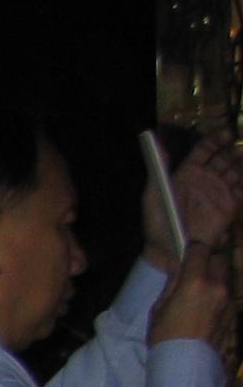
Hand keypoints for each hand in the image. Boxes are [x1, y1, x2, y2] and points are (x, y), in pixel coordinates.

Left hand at [144, 133, 242, 269]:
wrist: (169, 252)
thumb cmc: (157, 224)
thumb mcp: (152, 197)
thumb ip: (157, 172)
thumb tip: (156, 147)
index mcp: (188, 172)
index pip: (205, 149)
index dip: (216, 139)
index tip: (227, 134)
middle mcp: (206, 179)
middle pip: (224, 157)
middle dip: (234, 150)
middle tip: (241, 148)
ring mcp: (219, 192)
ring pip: (236, 170)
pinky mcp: (229, 206)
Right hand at [150, 240, 235, 356]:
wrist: (186, 368)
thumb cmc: (165, 339)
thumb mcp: (159, 309)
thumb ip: (173, 286)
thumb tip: (181, 273)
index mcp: (195, 282)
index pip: (200, 250)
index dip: (193, 247)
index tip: (188, 250)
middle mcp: (217, 287)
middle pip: (219, 260)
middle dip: (209, 261)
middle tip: (197, 270)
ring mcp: (229, 301)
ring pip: (225, 279)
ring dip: (215, 281)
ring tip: (201, 295)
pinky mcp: (235, 315)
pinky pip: (228, 298)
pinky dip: (219, 299)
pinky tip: (207, 313)